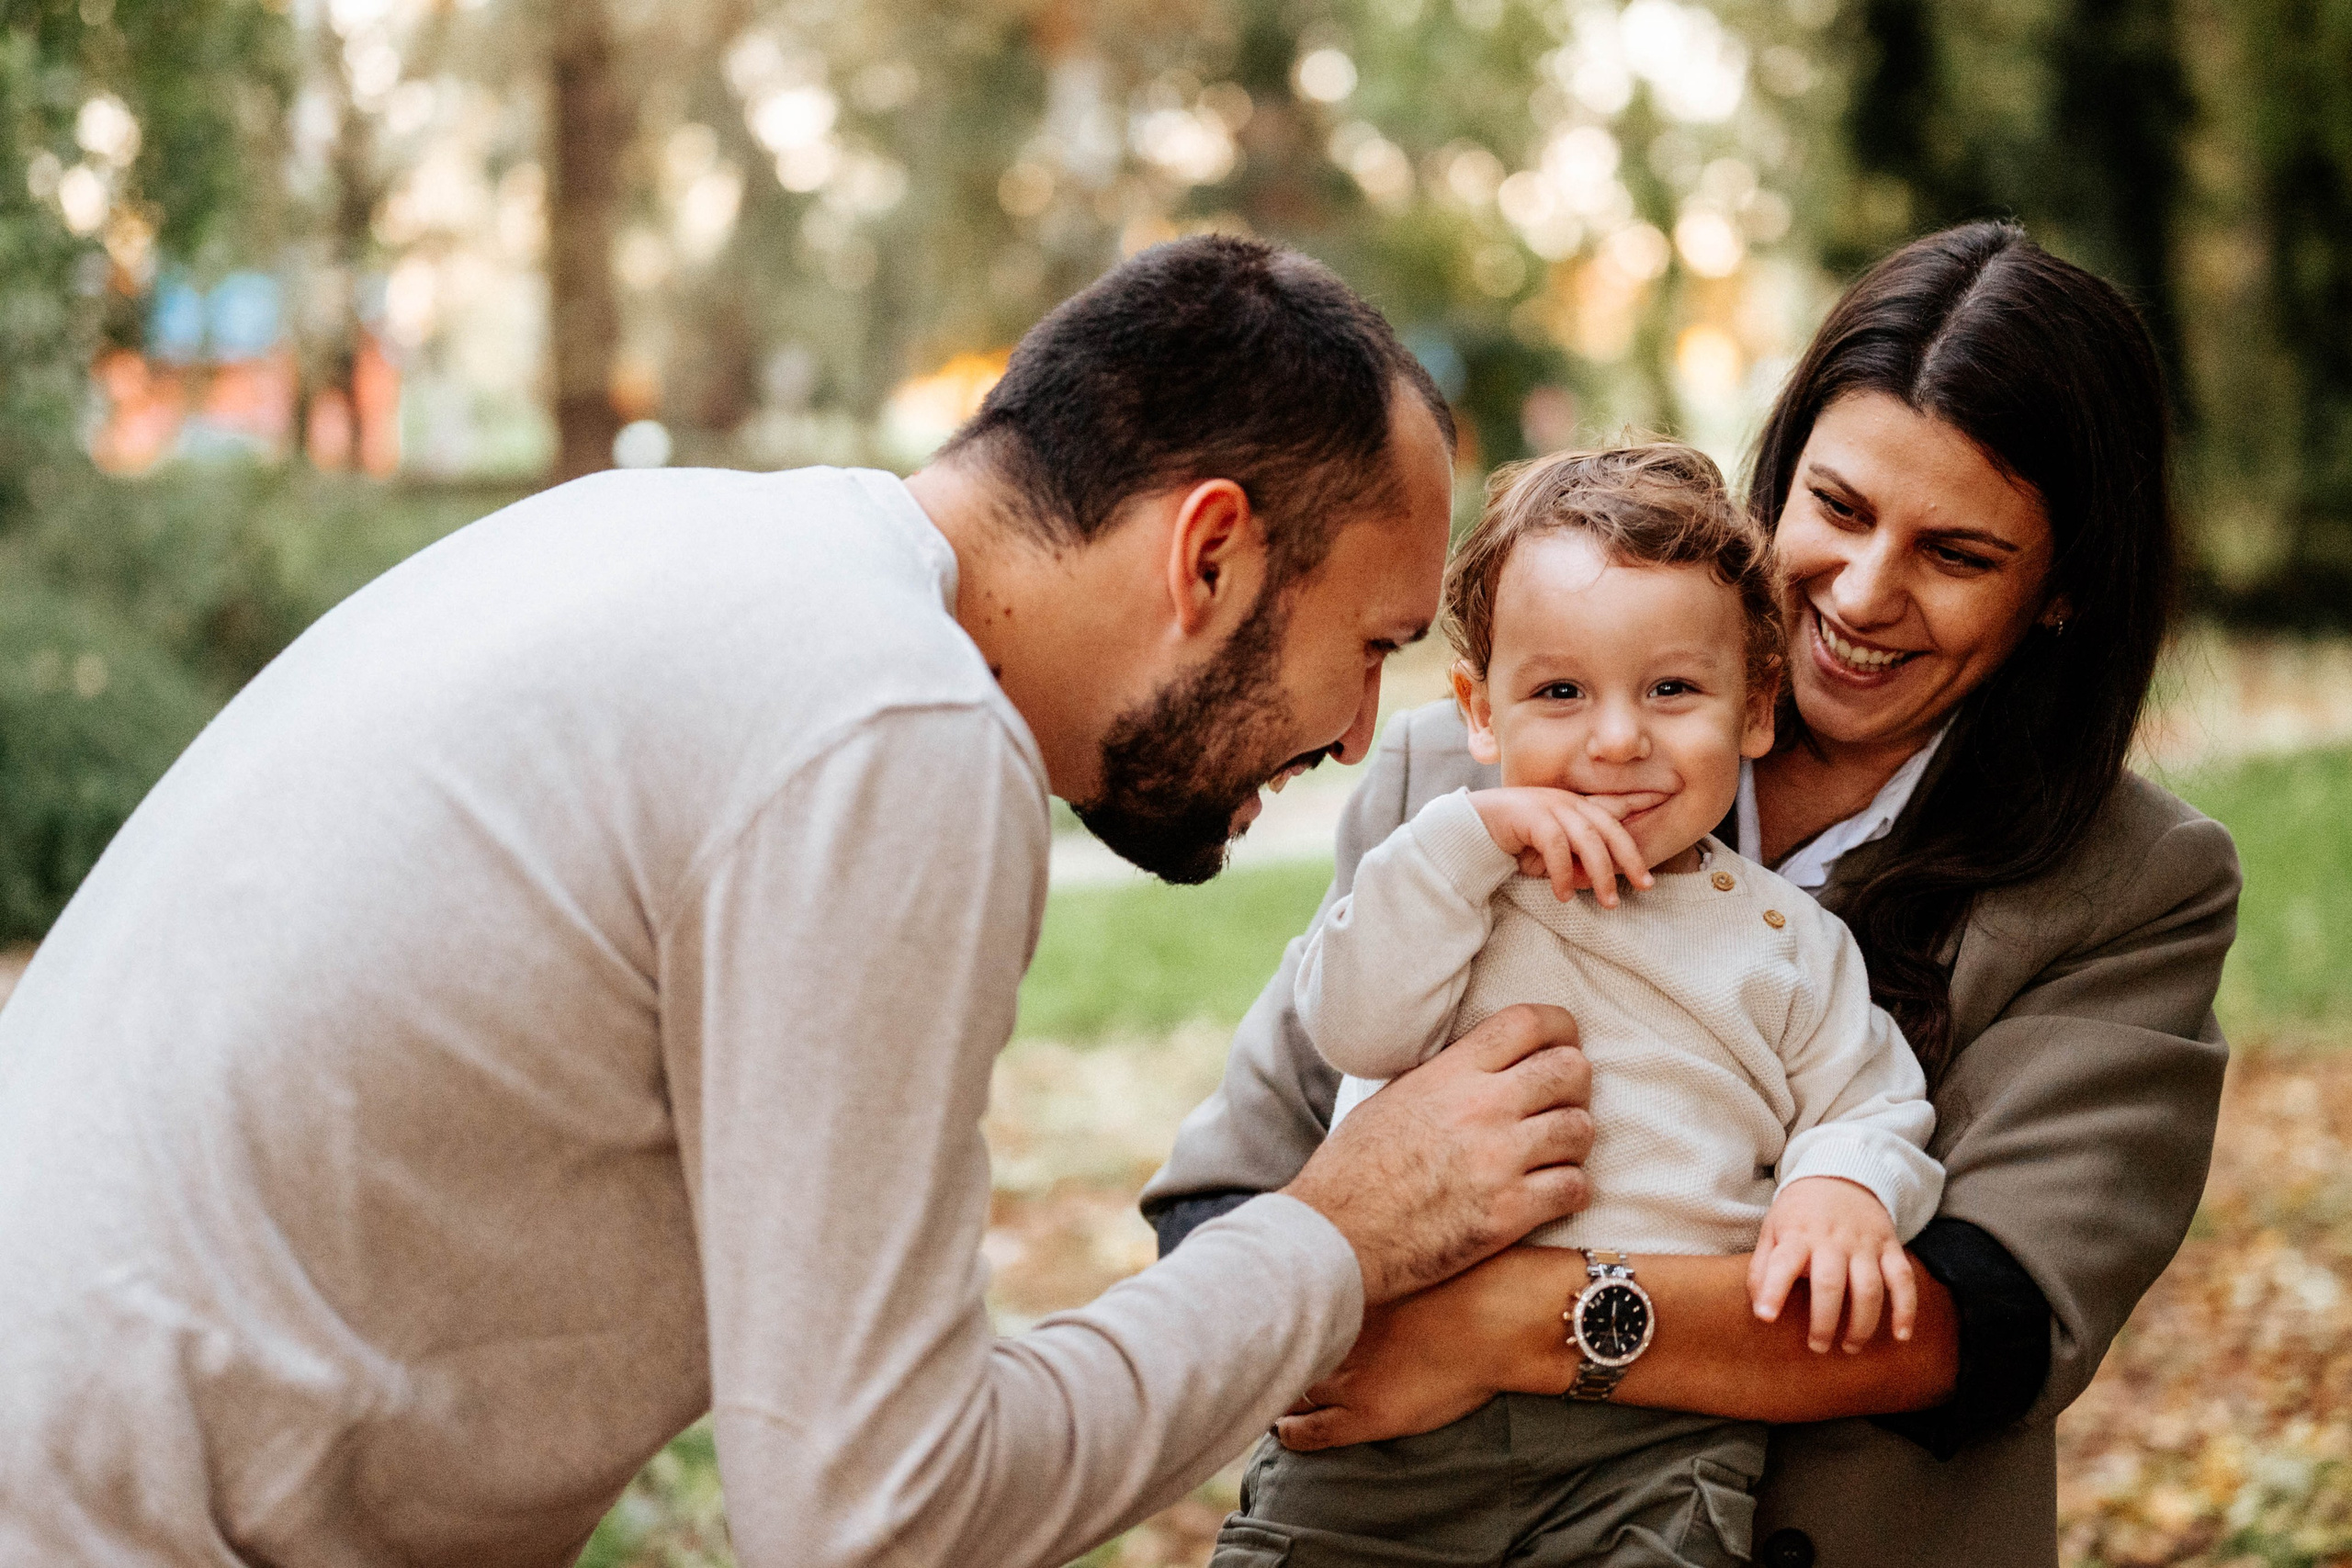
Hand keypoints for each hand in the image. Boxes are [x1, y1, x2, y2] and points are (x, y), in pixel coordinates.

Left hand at [1274, 1268, 1512, 1449]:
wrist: (1502, 1321)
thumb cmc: (1472, 1279)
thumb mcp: (1414, 1254)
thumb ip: (1380, 1256)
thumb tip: (1357, 1235)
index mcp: (1344, 1293)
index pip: (1287, 1303)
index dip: (1270, 1311)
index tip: (1260, 1310)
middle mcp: (1335, 1331)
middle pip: (1282, 1345)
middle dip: (1268, 1350)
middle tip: (1252, 1354)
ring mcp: (1346, 1377)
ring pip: (1290, 1388)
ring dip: (1278, 1391)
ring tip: (1267, 1392)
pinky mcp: (1365, 1415)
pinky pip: (1308, 1433)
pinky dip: (1290, 1433)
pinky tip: (1283, 1431)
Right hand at [1282, 1003, 1592, 1305]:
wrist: (1336, 1235)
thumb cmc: (1353, 1168)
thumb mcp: (1393, 1097)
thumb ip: (1447, 1076)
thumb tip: (1485, 1063)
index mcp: (1450, 1073)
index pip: (1529, 1023)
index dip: (1561, 1027)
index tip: (1564, 1042)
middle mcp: (1481, 1107)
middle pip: (1570, 1070)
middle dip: (1574, 1085)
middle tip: (1561, 1103)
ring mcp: (1498, 1160)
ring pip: (1580, 1129)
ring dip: (1573, 1141)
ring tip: (1554, 1153)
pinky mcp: (1508, 1213)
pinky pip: (1573, 1188)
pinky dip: (1569, 1190)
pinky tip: (1551, 1193)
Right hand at [1467, 787, 1653, 907]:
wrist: (1471, 826)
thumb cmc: (1513, 839)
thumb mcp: (1551, 850)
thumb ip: (1575, 859)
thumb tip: (1597, 882)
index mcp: (1576, 805)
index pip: (1616, 811)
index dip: (1640, 817)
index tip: (1661, 830)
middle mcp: (1568, 801)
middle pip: (1610, 829)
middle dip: (1630, 859)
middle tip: (1645, 886)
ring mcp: (1550, 806)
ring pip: (1589, 840)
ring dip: (1601, 874)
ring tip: (1608, 902)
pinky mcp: (1531, 816)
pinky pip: (1556, 847)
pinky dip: (1562, 873)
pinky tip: (1562, 895)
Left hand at [1748, 1176, 1916, 1353]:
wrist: (1840, 1176)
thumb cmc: (1800, 1214)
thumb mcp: (1772, 1230)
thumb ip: (1762, 1268)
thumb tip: (1760, 1309)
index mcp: (1797, 1235)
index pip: (1782, 1263)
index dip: (1773, 1290)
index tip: (1766, 1317)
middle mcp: (1832, 1240)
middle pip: (1830, 1284)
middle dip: (1824, 1321)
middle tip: (1817, 1347)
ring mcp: (1865, 1244)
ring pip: (1868, 1288)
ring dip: (1862, 1324)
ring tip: (1850, 1347)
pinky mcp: (1890, 1247)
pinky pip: (1903, 1280)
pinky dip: (1906, 1309)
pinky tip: (1901, 1335)